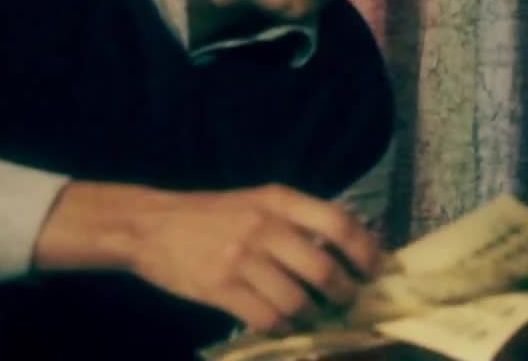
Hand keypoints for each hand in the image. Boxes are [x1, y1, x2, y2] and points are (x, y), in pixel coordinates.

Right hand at [127, 184, 382, 332]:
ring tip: (315, 317)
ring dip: (314, 316)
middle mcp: (264, 226)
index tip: (376, 271)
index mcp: (279, 200)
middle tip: (347, 302)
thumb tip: (348, 249)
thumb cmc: (213, 215)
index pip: (339, 224)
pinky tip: (285, 324)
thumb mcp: (259, 201)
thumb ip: (298, 219)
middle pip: (324, 270)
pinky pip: (267, 318)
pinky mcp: (221, 288)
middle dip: (344, 294)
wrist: (152, 225)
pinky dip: (284, 328)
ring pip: (298, 301)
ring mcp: (242, 259)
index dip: (366, 252)